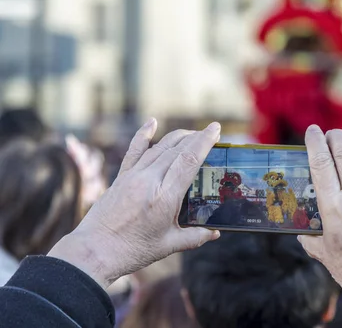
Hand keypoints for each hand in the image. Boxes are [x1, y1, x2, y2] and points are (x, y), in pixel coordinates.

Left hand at [48, 119, 220, 288]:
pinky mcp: (121, 177)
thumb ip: (195, 236)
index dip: (204, 141)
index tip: (216, 129)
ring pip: (159, 147)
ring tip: (192, 134)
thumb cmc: (133, 251)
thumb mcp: (169, 245)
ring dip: (178, 137)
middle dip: (196, 137)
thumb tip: (215, 233)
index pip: (189, 160)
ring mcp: (133, 176)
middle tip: (211, 132)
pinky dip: (144, 135)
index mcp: (165, 197)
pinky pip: (134, 151)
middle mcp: (149, 181)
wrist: (94, 251)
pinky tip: (152, 122)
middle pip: (177, 149)